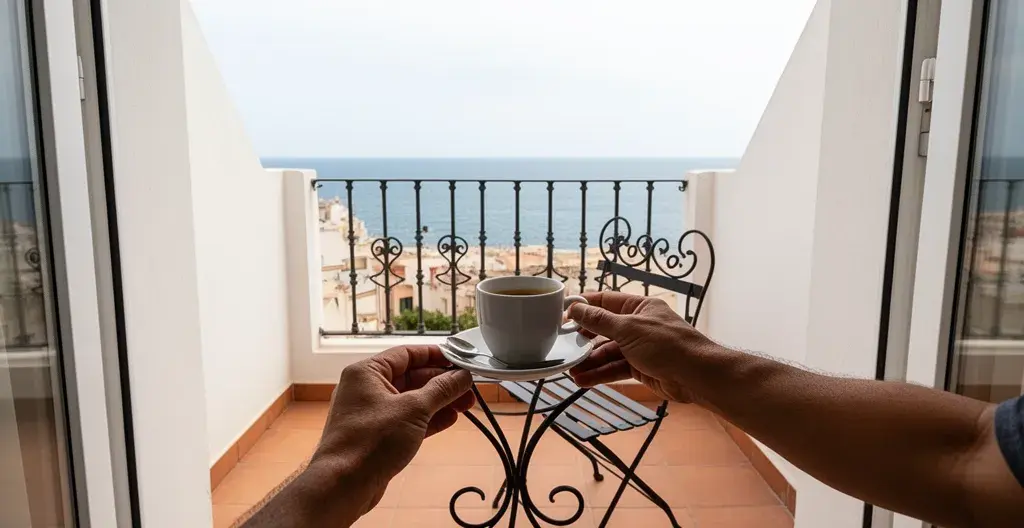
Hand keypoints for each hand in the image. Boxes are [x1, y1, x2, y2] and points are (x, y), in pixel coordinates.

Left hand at [308, 346, 474, 524]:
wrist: (344, 486)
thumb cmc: (370, 442)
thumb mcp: (413, 409)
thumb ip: (441, 390)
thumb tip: (461, 376)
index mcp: (367, 373)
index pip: (406, 354)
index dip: (435, 355)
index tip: (459, 360)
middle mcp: (367, 389)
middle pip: (412, 377)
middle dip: (442, 383)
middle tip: (468, 386)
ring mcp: (372, 414)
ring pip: (412, 400)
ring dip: (439, 402)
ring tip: (466, 404)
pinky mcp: (378, 436)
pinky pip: (408, 420)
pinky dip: (428, 419)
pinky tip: (450, 419)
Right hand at [567, 291, 722, 403]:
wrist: (697, 376)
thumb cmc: (668, 345)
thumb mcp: (629, 329)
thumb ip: (600, 321)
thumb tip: (576, 307)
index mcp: (639, 307)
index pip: (605, 301)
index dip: (584, 307)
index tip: (563, 315)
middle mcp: (638, 325)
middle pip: (604, 329)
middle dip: (584, 339)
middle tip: (564, 346)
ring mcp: (640, 347)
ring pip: (608, 352)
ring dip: (590, 361)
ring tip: (571, 370)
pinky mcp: (641, 367)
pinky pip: (615, 368)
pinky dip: (600, 374)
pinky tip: (584, 380)